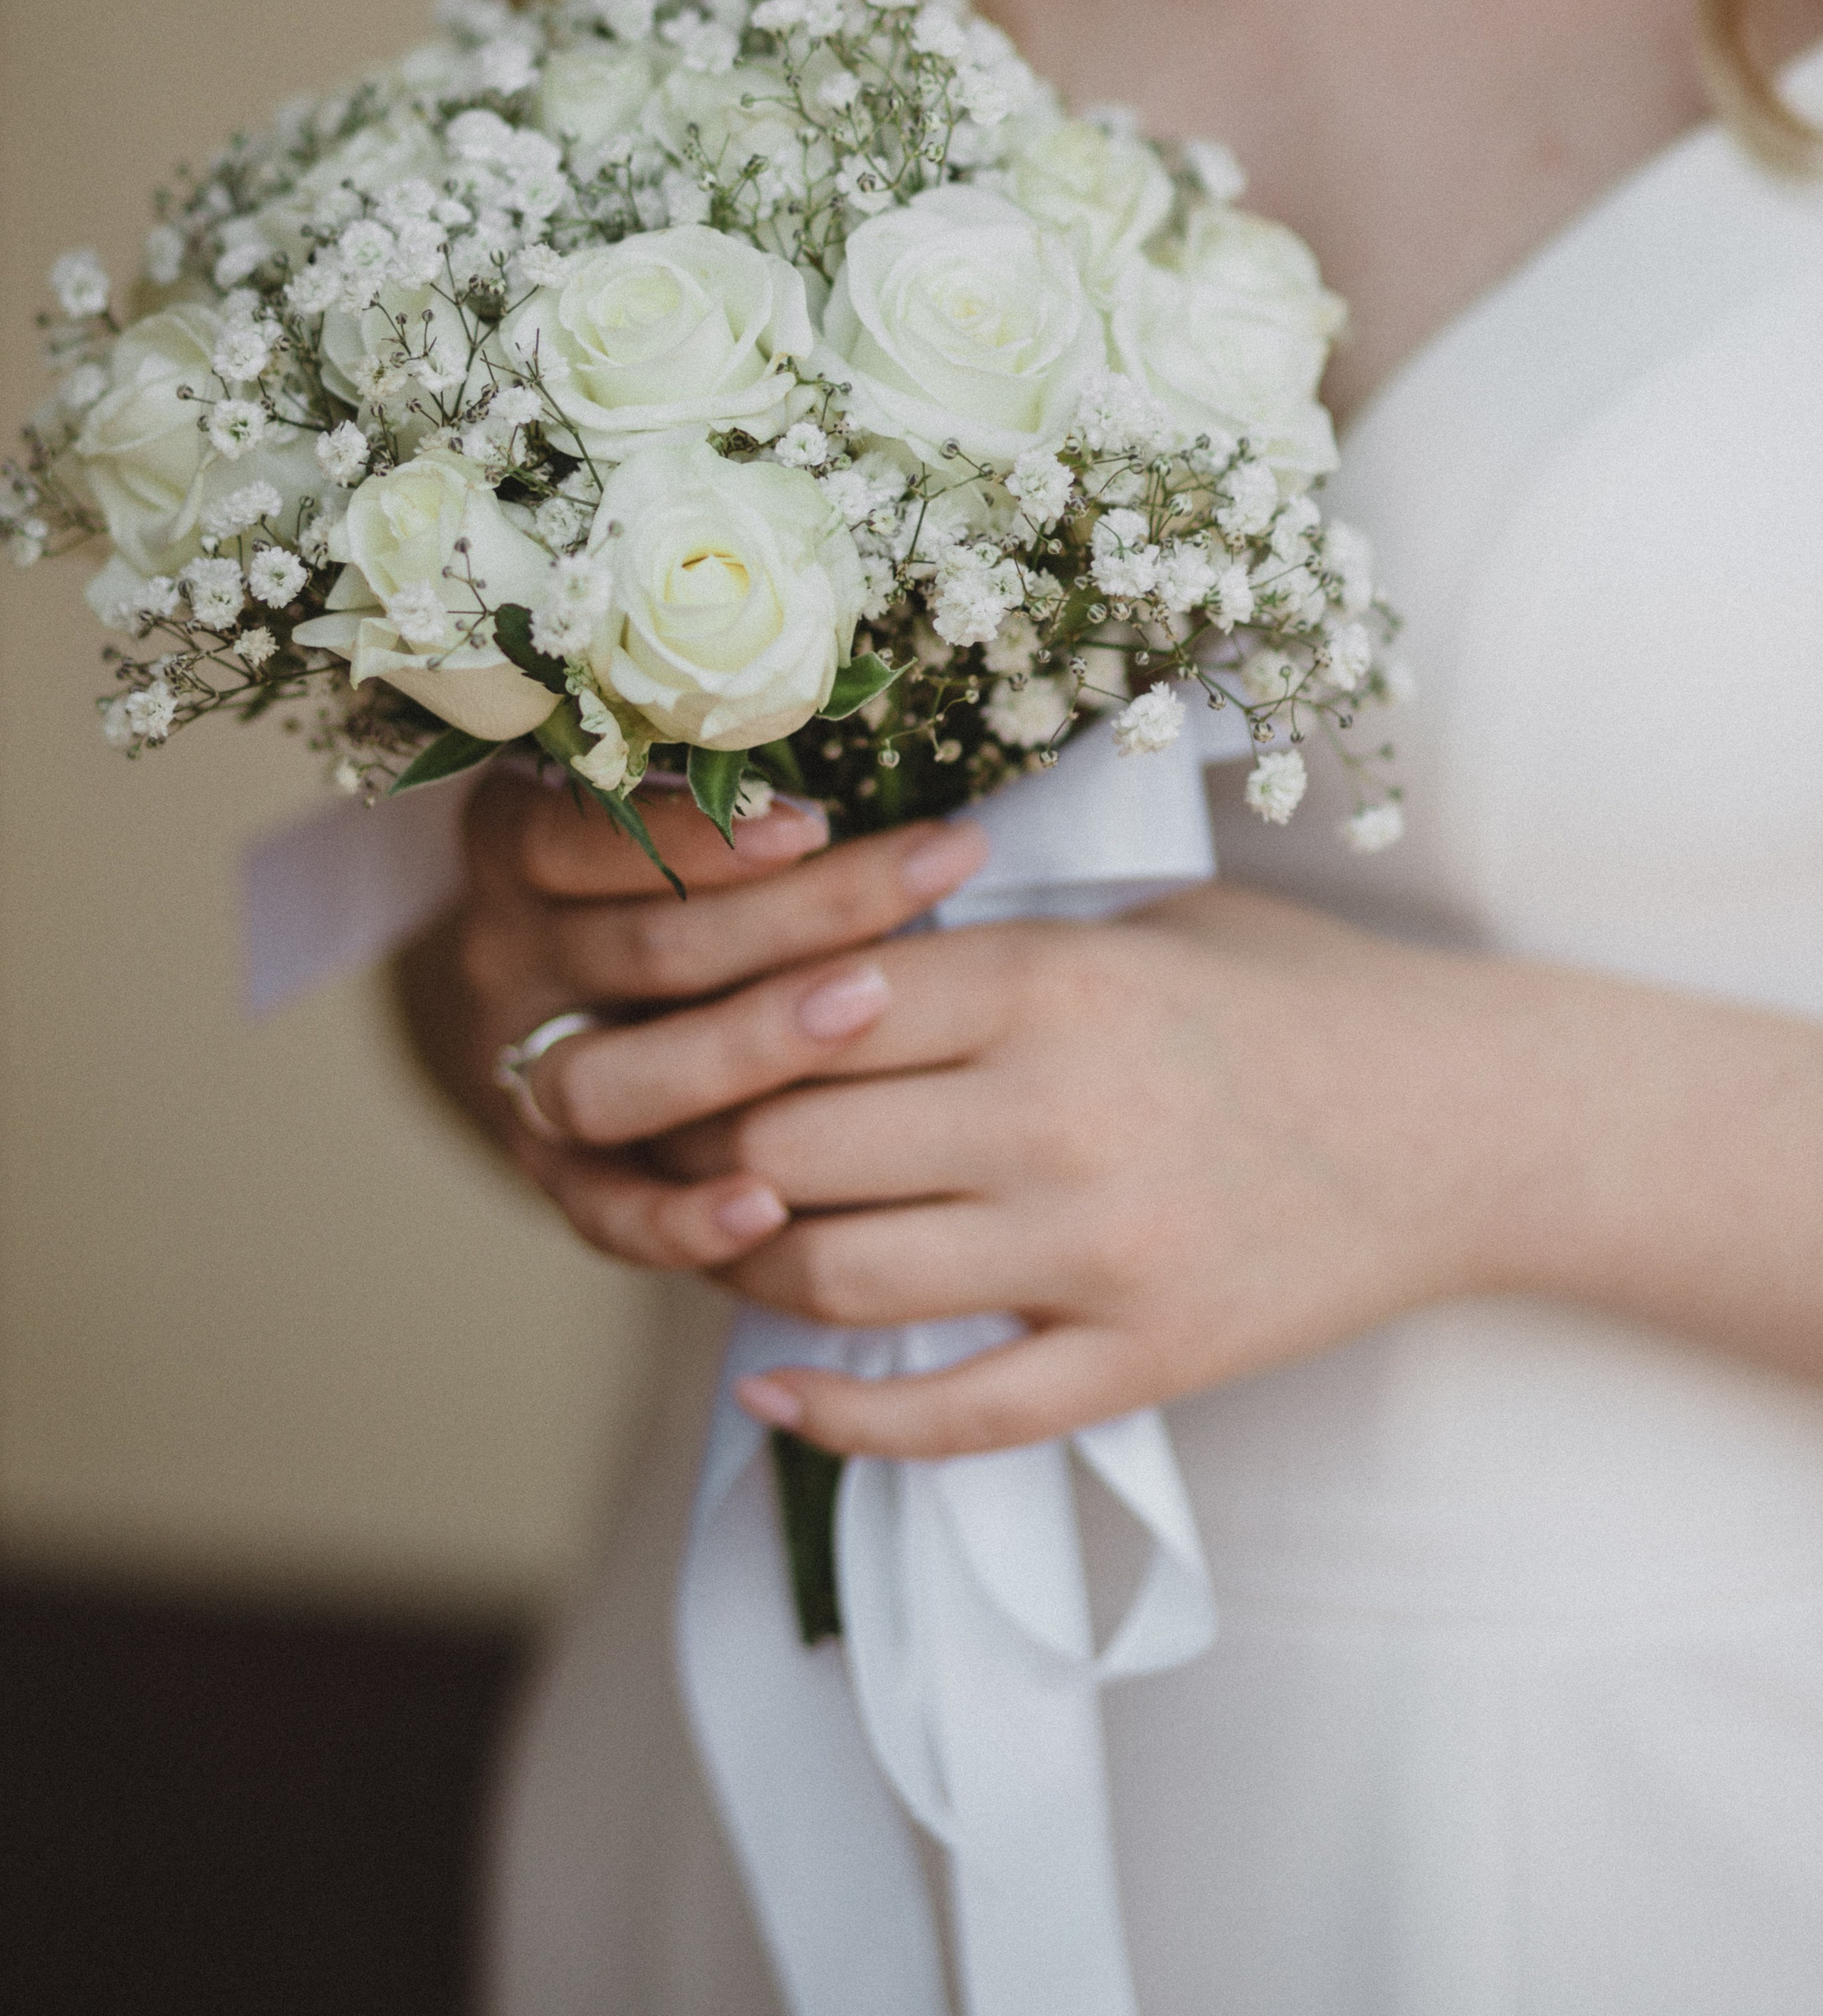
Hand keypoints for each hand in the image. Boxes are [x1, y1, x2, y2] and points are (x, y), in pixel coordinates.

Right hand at [391, 765, 990, 1261]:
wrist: (556, 1003)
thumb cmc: (657, 873)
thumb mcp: (656, 799)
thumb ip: (722, 777)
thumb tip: (867, 729)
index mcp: (513, 847)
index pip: (582, 835)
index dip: (697, 834)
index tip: (816, 818)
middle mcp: (504, 962)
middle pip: (645, 950)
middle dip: (794, 916)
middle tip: (925, 878)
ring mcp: (522, 1078)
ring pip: (617, 1079)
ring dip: (749, 1048)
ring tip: (871, 1008)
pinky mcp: (559, 1180)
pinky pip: (608, 1214)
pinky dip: (684, 1218)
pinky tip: (772, 1208)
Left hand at [517, 877, 1517, 1455]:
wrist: (1472, 1120)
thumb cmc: (1292, 991)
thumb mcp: (1136, 918)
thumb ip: (979, 937)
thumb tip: (800, 961)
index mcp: (1048, 980)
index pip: (803, 1010)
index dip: (715, 1032)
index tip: (680, 1040)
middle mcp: (1058, 1115)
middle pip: (789, 1150)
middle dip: (707, 1152)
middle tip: (680, 1149)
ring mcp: (1101, 1251)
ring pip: (840, 1281)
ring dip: (749, 1273)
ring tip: (727, 1247)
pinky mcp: (1145, 1359)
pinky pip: (954, 1416)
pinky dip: (839, 1419)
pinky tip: (774, 1394)